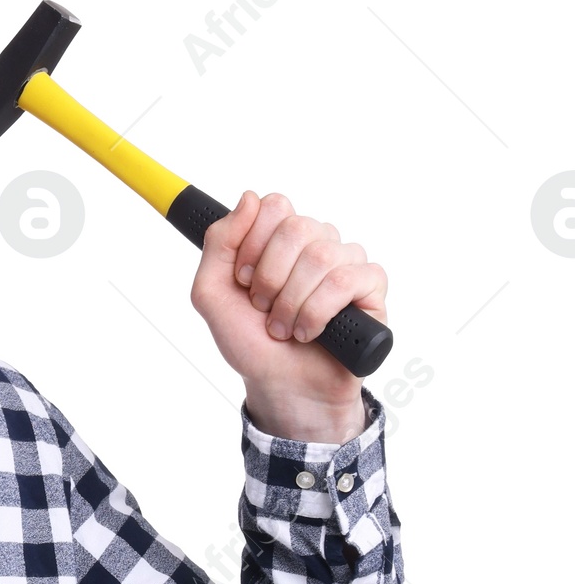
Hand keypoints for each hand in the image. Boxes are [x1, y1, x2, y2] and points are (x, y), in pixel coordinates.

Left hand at [190, 190, 388, 442]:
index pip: (275, 206)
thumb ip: (218, 243)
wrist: (280, 386)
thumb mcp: (212, 294)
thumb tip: (249, 197)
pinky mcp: (371, 288)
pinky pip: (347, 280)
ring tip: (285, 328)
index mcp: (280, 239)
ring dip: (291, 303)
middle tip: (263, 309)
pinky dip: (318, 312)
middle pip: (297, 227)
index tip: (243, 280)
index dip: (252, 245)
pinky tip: (310, 332)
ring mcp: (346, 263)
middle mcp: (316, 244)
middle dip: (270, 278)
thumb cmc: (251, 342)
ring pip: (321, 256)